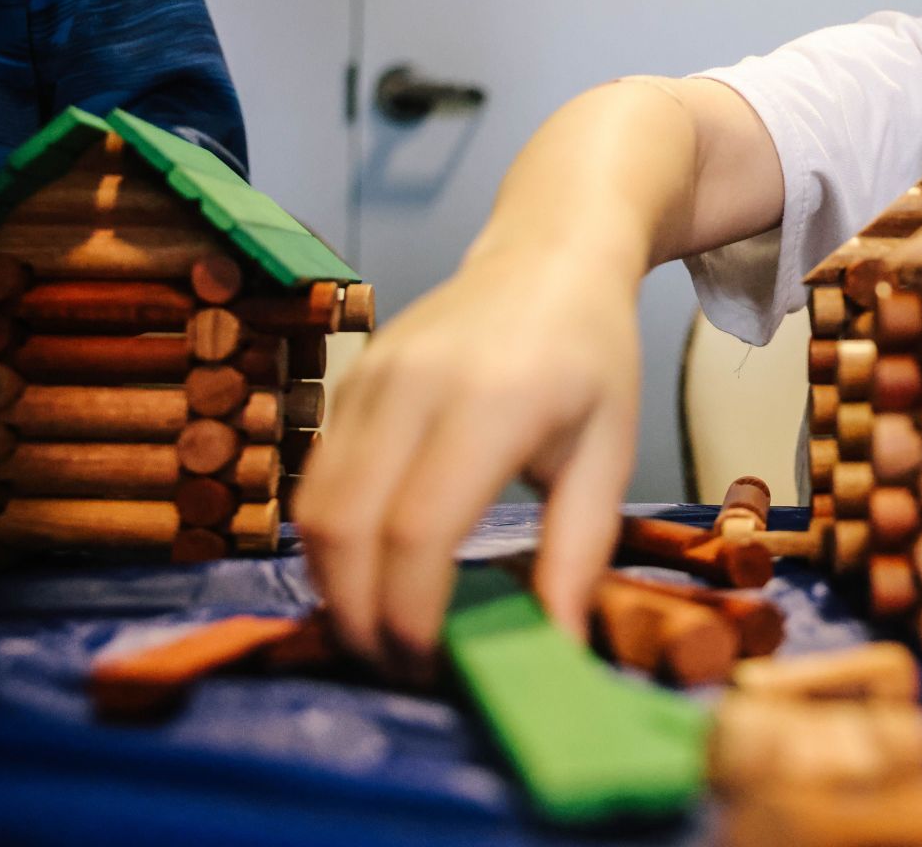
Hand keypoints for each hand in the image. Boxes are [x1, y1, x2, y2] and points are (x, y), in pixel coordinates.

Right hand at [293, 244, 639, 678]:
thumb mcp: (610, 453)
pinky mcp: (348, 383)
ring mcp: (369, 378)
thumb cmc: (591, 357)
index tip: (433, 665)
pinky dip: (329, 541)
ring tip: (381, 629)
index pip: (416, 531)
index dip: (411, 614)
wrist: (548, 256)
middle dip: (359, 616)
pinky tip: (369, 573)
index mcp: (490, 402)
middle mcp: (414, 386)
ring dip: (333, 585)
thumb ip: (579, 552)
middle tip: (398, 665)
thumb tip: (553, 645)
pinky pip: (314, 479)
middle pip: (344, 527)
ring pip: (311, 508)